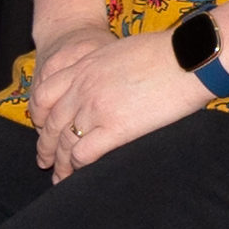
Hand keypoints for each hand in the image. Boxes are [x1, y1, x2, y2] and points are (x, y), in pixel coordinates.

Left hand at [26, 28, 203, 180]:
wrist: (189, 58)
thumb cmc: (168, 51)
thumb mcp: (123, 50)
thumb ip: (106, 67)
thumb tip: (111, 80)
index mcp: (84, 67)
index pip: (45, 94)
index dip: (39, 116)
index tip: (43, 128)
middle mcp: (83, 88)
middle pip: (51, 123)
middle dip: (46, 146)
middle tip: (45, 161)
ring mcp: (97, 108)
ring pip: (65, 143)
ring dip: (61, 164)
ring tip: (60, 178)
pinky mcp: (115, 128)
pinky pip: (84, 154)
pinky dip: (78, 168)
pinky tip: (80, 176)